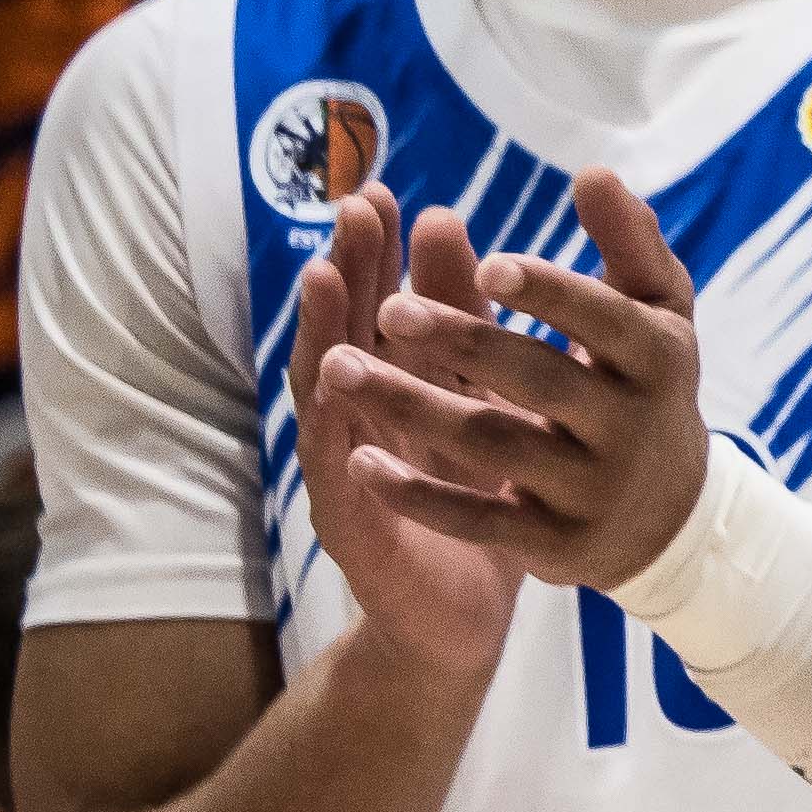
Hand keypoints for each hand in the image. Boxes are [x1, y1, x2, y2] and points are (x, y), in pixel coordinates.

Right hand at [290, 187, 528, 677]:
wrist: (462, 616)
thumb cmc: (476, 504)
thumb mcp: (489, 414)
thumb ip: (483, 342)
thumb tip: (485, 261)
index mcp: (405, 394)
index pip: (388, 315)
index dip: (384, 258)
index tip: (390, 196)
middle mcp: (366, 424)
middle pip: (350, 335)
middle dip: (349, 272)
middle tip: (355, 210)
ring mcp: (350, 473)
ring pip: (331, 397)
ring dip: (323, 335)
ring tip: (322, 280)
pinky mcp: (354, 530)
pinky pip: (340, 479)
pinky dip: (333, 436)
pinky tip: (330, 397)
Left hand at [314, 169, 712, 592]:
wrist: (672, 516)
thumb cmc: (648, 388)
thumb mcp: (659, 317)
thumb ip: (630, 245)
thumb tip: (593, 172)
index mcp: (659, 361)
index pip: (606, 322)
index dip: (550, 294)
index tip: (488, 264)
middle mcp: (632, 428)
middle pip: (538, 381)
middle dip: (462, 342)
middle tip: (387, 308)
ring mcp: (593, 491)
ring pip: (494, 445)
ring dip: (411, 407)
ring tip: (337, 369)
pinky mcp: (557, 545)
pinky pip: (480, 519)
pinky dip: (418, 494)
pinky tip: (359, 462)